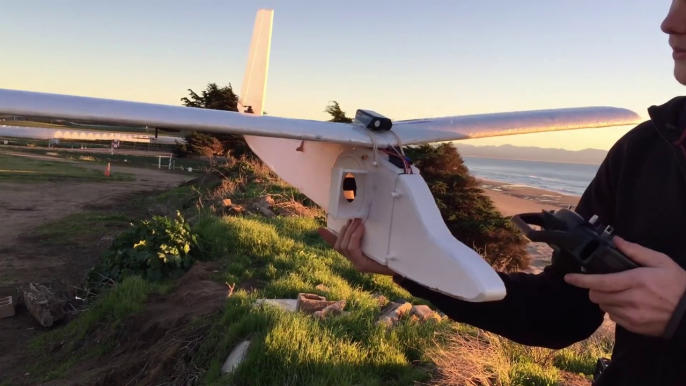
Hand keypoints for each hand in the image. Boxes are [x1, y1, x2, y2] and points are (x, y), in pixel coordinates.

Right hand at [317, 218, 395, 275]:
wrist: (403, 267)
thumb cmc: (391, 254)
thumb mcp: (377, 242)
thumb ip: (368, 237)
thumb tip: (362, 221)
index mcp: (356, 256)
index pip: (337, 246)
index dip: (328, 238)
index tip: (320, 228)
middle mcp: (354, 262)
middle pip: (339, 245)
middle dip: (344, 230)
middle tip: (352, 219)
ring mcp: (357, 264)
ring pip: (343, 246)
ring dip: (349, 232)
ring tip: (357, 222)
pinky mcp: (362, 265)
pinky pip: (353, 249)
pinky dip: (355, 237)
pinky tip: (361, 229)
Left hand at [565, 236, 685, 336]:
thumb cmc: (677, 284)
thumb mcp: (661, 262)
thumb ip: (636, 251)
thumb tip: (617, 241)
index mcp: (634, 281)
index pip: (600, 282)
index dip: (581, 280)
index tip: (568, 278)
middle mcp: (630, 299)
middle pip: (596, 296)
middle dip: (594, 289)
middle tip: (602, 283)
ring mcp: (631, 315)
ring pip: (603, 307)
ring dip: (604, 299)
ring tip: (618, 293)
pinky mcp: (634, 327)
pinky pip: (613, 318)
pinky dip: (614, 310)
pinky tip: (626, 304)